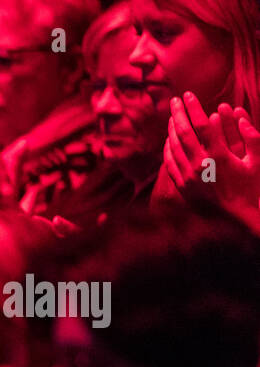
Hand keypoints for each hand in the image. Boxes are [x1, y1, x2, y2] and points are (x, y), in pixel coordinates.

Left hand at [163, 93, 259, 232]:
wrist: (238, 219)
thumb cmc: (252, 188)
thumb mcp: (257, 160)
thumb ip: (251, 136)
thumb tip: (239, 115)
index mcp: (219, 155)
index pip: (203, 124)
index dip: (194, 107)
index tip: (189, 94)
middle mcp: (200, 165)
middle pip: (183, 133)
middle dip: (178, 114)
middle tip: (175, 100)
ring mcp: (189, 177)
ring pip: (174, 148)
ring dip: (171, 130)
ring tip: (172, 117)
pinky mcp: (183, 187)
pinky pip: (170, 164)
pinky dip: (168, 149)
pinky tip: (169, 140)